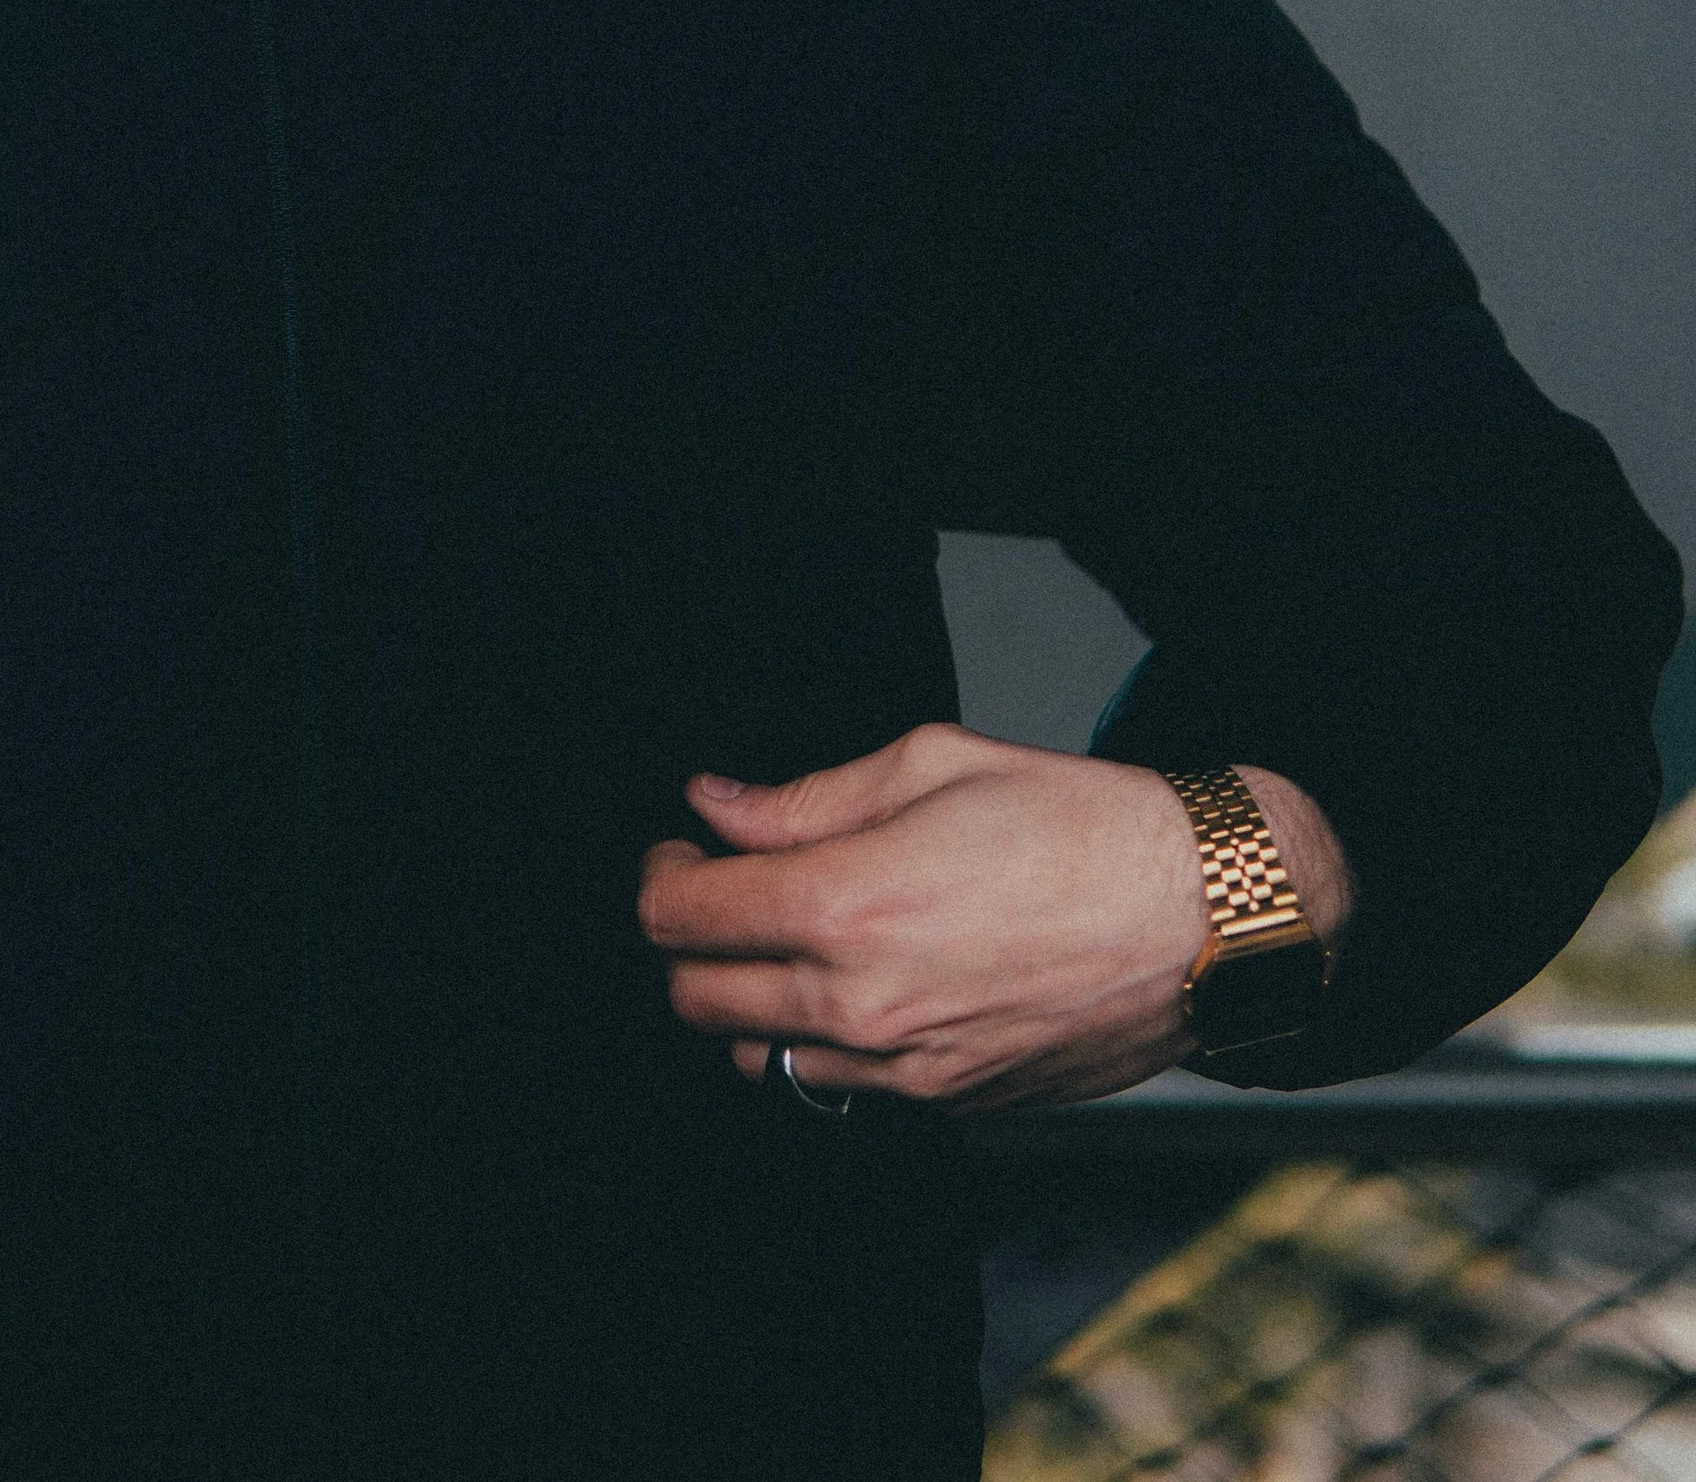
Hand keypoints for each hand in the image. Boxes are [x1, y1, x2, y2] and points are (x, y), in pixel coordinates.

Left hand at [637, 725, 1349, 1109]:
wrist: (1202, 920)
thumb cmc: (1081, 825)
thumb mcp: (934, 764)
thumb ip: (807, 799)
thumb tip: (717, 808)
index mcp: (849, 906)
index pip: (683, 918)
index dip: (663, 877)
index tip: (681, 852)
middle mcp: (863, 1003)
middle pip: (698, 1001)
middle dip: (689, 945)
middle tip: (722, 893)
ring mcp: (907, 1068)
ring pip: (760, 1061)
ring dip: (750, 1005)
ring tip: (792, 944)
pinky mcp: (950, 1102)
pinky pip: (842, 1090)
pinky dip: (823, 1046)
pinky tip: (864, 985)